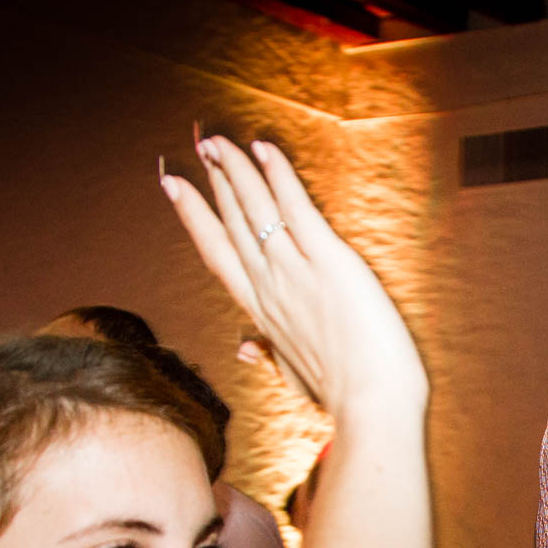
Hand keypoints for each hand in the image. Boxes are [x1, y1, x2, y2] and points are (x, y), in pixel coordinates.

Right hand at [164, 136, 427, 418]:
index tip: (176, 188)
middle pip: (232, 224)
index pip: (219, 255)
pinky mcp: (330, 262)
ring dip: (235, 170)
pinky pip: (296, 208)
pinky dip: (278, 176)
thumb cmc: (342, 396)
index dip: (196, 218)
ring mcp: (295, 272)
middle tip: (200, 146)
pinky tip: (264, 149)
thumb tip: (244, 348)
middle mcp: (270, 288)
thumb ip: (267, 354)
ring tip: (218, 140)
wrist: (371, 408)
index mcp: (262, 312)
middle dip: (213, 181)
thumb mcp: (294, 376)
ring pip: (254, 210)